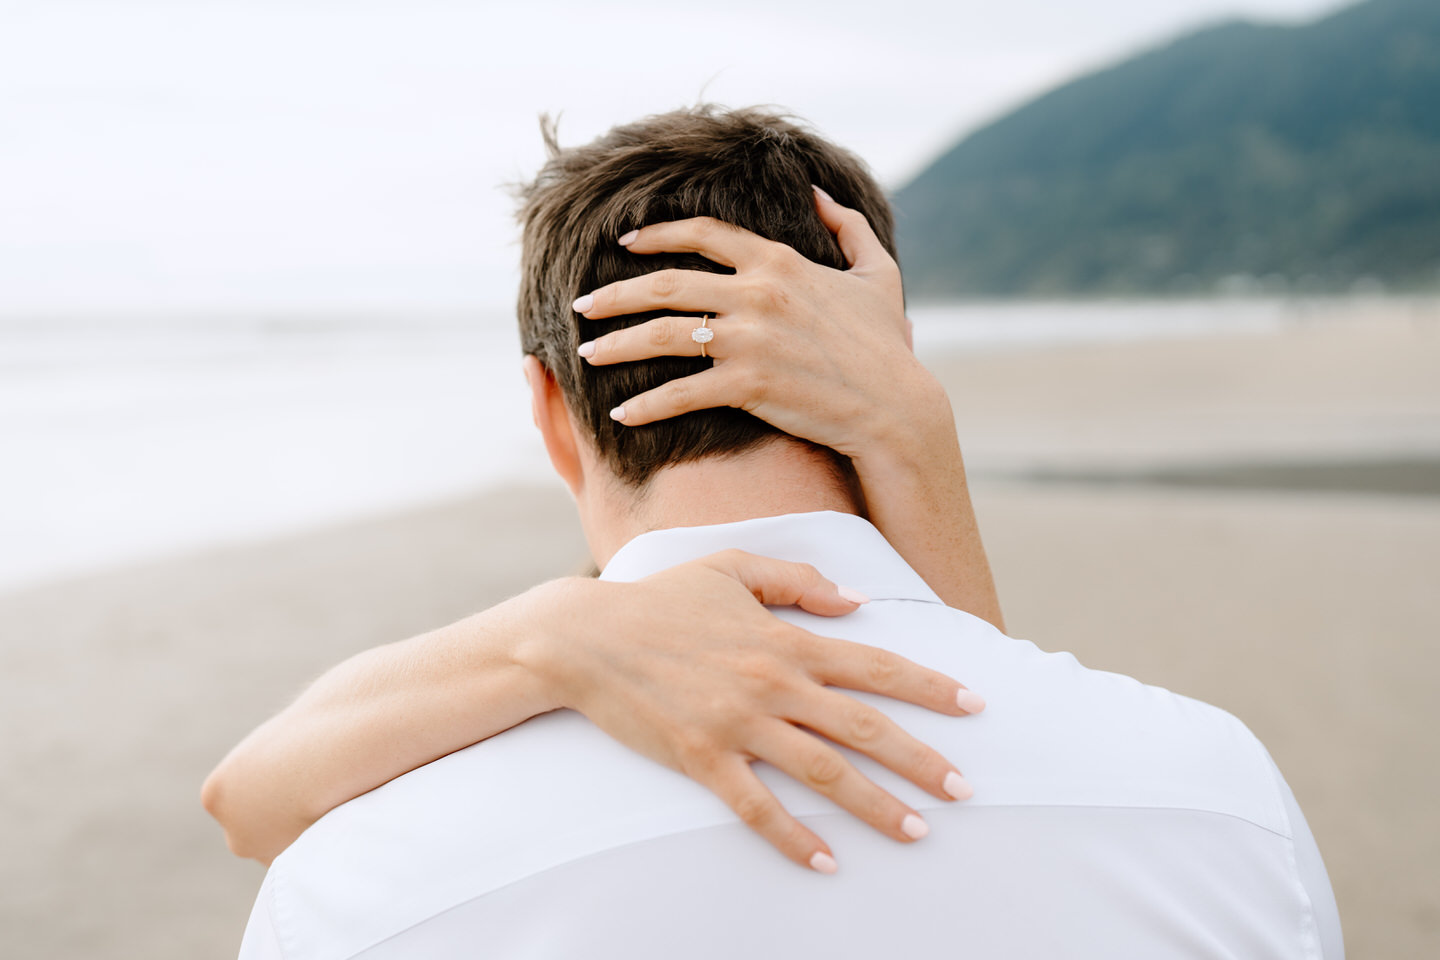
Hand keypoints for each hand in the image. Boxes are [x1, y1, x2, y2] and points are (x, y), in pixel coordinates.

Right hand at [517, 550, 982, 873]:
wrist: (586, 637)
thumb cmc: (660, 599)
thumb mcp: (731, 568)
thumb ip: (797, 580)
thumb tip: (856, 601)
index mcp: (785, 638)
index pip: (873, 664)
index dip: (929, 685)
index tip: (973, 705)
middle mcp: (772, 683)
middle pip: (864, 727)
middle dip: (922, 759)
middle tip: (964, 789)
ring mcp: (738, 724)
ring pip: (824, 771)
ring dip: (876, 804)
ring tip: (917, 830)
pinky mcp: (703, 758)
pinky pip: (758, 807)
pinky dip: (795, 838)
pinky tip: (828, 861)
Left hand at [570, 189, 1004, 626]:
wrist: (895, 408)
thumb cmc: (887, 346)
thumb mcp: (878, 273)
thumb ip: (848, 225)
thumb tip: (817, 191)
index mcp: (779, 262)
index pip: (701, 236)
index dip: (655, 236)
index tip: (622, 246)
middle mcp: (758, 293)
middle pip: (665, 284)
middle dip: (614, 294)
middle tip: (581, 306)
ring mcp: (750, 339)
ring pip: (662, 334)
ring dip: (615, 344)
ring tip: (585, 355)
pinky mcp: (747, 385)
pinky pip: (680, 392)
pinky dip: (645, 406)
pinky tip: (620, 417)